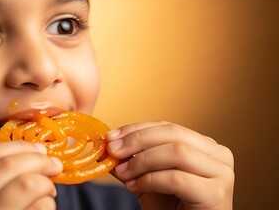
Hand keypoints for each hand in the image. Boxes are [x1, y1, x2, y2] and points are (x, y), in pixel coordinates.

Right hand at [0, 141, 62, 209]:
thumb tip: (34, 153)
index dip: (19, 146)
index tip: (39, 148)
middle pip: (11, 166)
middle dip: (39, 161)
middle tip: (55, 166)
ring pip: (28, 185)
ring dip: (46, 185)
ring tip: (48, 193)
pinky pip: (40, 208)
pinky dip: (48, 205)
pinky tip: (44, 209)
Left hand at [106, 121, 233, 209]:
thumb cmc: (173, 209)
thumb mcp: (148, 180)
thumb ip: (132, 162)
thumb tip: (108, 146)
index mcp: (205, 146)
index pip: (167, 127)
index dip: (137, 129)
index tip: (111, 137)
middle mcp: (218, 155)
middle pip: (173, 133)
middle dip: (137, 140)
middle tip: (113, 150)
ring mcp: (221, 173)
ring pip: (177, 152)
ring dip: (142, 161)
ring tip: (123, 172)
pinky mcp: (216, 194)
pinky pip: (176, 178)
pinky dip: (150, 180)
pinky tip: (135, 187)